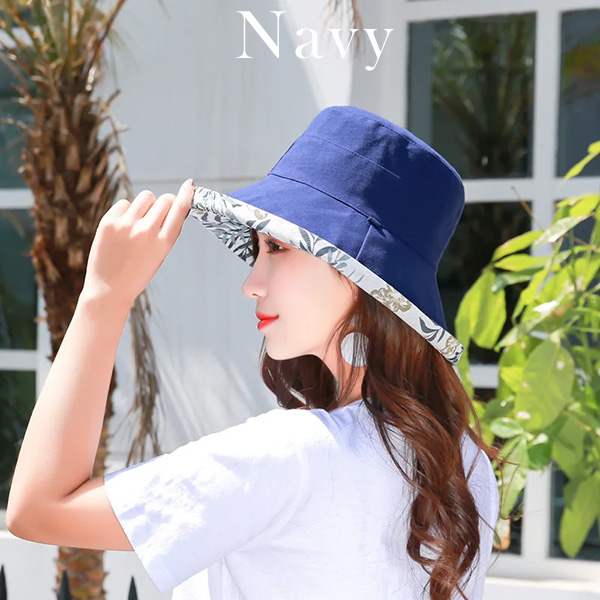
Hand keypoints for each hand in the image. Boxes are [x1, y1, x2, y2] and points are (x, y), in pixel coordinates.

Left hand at [82, 179, 194, 307]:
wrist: (109, 289)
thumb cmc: (136, 274)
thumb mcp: (160, 255)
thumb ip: (166, 232)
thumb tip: (172, 204)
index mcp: (164, 243)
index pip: (180, 210)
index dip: (186, 195)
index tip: (190, 185)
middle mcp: (147, 231)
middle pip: (164, 200)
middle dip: (164, 203)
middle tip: (156, 216)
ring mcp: (127, 225)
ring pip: (145, 197)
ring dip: (145, 205)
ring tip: (137, 223)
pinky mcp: (109, 222)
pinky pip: (124, 203)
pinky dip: (126, 211)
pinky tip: (122, 228)